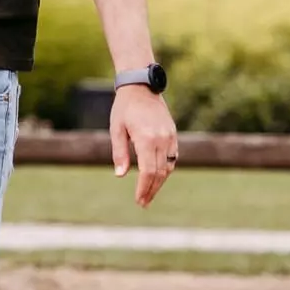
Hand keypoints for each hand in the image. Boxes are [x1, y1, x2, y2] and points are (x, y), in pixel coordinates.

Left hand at [112, 85, 177, 206]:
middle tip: (143, 203)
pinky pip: (172, 157)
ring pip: (168, 167)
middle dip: (151, 190)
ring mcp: (170, 136)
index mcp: (147, 139)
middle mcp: (162, 139)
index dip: (144, 188)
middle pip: (160, 173)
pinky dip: (166, 169)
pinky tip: (157, 177)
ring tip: (149, 194)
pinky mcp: (173, 134)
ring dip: (160, 182)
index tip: (139, 200)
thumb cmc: (124, 108)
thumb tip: (120, 176)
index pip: (148, 172)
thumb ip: (119, 153)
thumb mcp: (116, 129)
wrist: (141, 86)